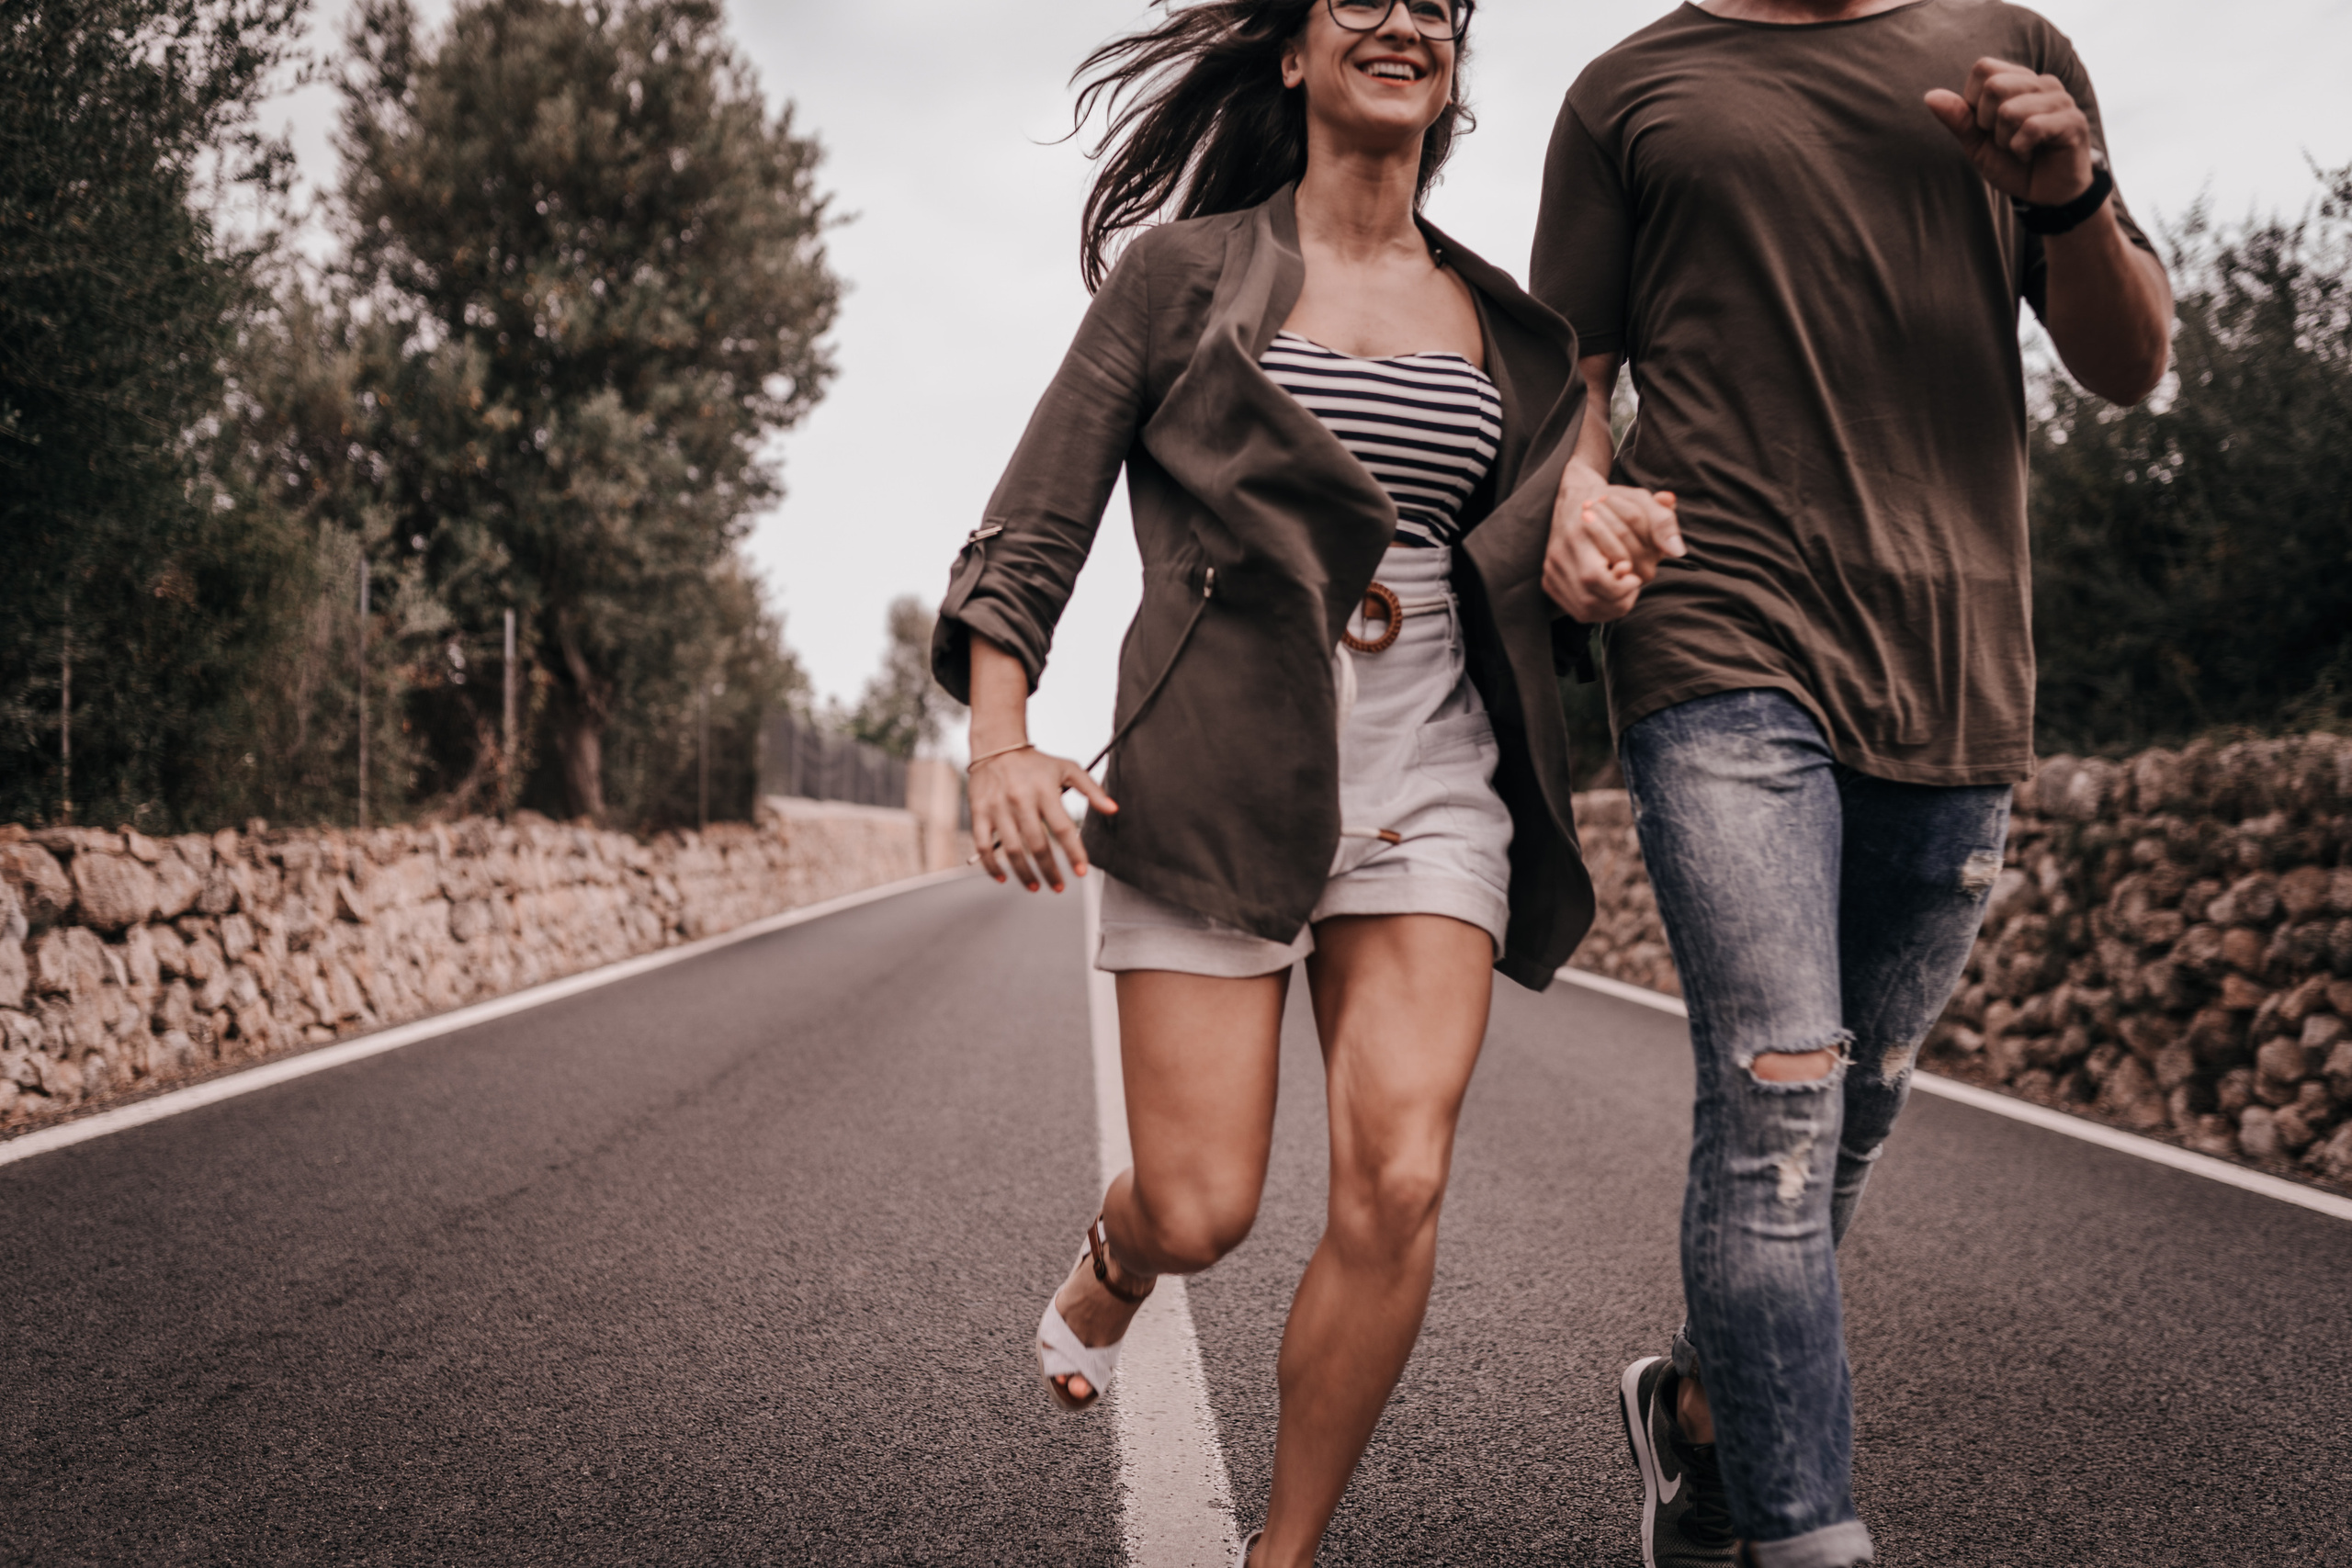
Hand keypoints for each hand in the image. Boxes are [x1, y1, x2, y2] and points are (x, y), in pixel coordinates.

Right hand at [968, 745, 1116, 892]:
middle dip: (1050, 871)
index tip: (1081, 871)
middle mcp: (1020, 800)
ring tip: (1036, 887)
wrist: (997, 746)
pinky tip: (1004, 877)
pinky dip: (992, 866)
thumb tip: (1113, 809)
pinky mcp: (979, 813)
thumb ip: (1091, 790)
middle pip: (1037, 845)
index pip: (1062, 828)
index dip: (1073, 852)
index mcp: (1044, 790)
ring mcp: (997, 808)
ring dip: (1025, 874)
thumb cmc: (1036, 762)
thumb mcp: (1068, 769)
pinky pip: (983, 846)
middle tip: (1059, 886)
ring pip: (1012, 850)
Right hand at [1543, 461, 1682, 622]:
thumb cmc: (1612, 500)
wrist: (1574, 498)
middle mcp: (1559, 554)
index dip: (1621, 587)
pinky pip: (1576, 610)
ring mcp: (1552, 570)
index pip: (1596, 578)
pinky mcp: (1549, 582)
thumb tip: (1677, 551)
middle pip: (1589, 599)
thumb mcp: (1641, 502)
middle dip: (1619, 599)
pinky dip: (1599, 610)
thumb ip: (1662, 522)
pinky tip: (1611, 595)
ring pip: (1583, 609)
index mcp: (1577, 533)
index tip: (1635, 576)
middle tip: (1633, 584)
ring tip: (1624, 591)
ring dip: (1611, 608)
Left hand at [1925, 57, 2095, 207]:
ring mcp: (2060, 99)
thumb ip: (1958, 119)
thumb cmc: (2014, 164)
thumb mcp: (1978, 144)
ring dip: (2005, 141)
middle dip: (1988, 123)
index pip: (1983, 69)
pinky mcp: (2072, 121)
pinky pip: (2032, 127)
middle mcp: (2041, 83)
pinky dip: (2021, 149)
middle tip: (2004, 140)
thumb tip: (1930, 96)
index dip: (1974, 102)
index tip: (1987, 126)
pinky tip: (2031, 155)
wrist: (2046, 194)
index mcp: (2018, 81)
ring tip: (2020, 149)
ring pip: (2011, 110)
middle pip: (1995, 86)